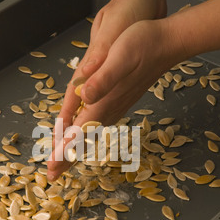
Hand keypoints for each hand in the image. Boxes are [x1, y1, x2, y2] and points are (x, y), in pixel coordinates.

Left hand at [47, 0, 166, 180]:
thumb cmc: (143, 47)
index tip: (52, 168)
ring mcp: (115, 107)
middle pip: (84, 140)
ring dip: (74, 148)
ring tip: (61, 160)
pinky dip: (85, 135)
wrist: (167, 45)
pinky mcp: (118, 102)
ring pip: (90, 134)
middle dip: (66, 157)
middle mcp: (108, 110)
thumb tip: (84, 97)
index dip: (64, 151)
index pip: (79, 133)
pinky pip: (96, 125)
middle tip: (53, 175)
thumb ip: (102, 80)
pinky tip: (81, 135)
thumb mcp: (120, 58)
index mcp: (103, 102)